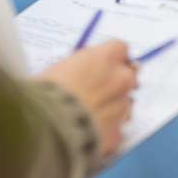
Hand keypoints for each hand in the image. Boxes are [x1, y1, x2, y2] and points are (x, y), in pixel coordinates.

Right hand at [38, 39, 137, 155]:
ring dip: (113, 105)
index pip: (120, 47)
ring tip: (90, 113)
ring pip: (125, 102)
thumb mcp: (61, 66)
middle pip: (128, 75)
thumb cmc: (50, 93)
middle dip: (115, 81)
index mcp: (106, 58)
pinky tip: (91, 130)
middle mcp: (121, 78)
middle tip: (96, 90)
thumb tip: (86, 66)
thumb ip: (82, 63)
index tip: (102, 63)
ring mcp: (123, 105)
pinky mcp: (119, 129)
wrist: (51, 126)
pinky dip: (108, 128)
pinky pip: (118, 126)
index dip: (111, 56)